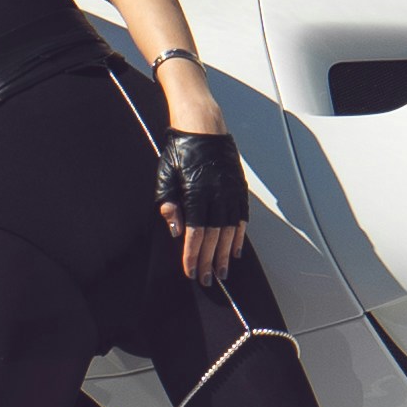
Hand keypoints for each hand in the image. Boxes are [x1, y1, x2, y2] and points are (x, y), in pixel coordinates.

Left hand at [159, 118, 249, 285]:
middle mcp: (217, 194)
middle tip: (208, 279)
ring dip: (226, 254)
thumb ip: (169, 205)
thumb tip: (175, 230)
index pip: (196, 233)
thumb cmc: (180, 151)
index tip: (191, 271)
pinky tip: (236, 250)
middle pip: (214, 236)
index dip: (193, 255)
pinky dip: (239, 236)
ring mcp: (231, 191)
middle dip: (210, 260)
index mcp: (197, 193)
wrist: (202, 127)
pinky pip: (241, 218)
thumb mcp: (165, 177)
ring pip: (230, 231)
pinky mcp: (238, 188)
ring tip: (223, 271)